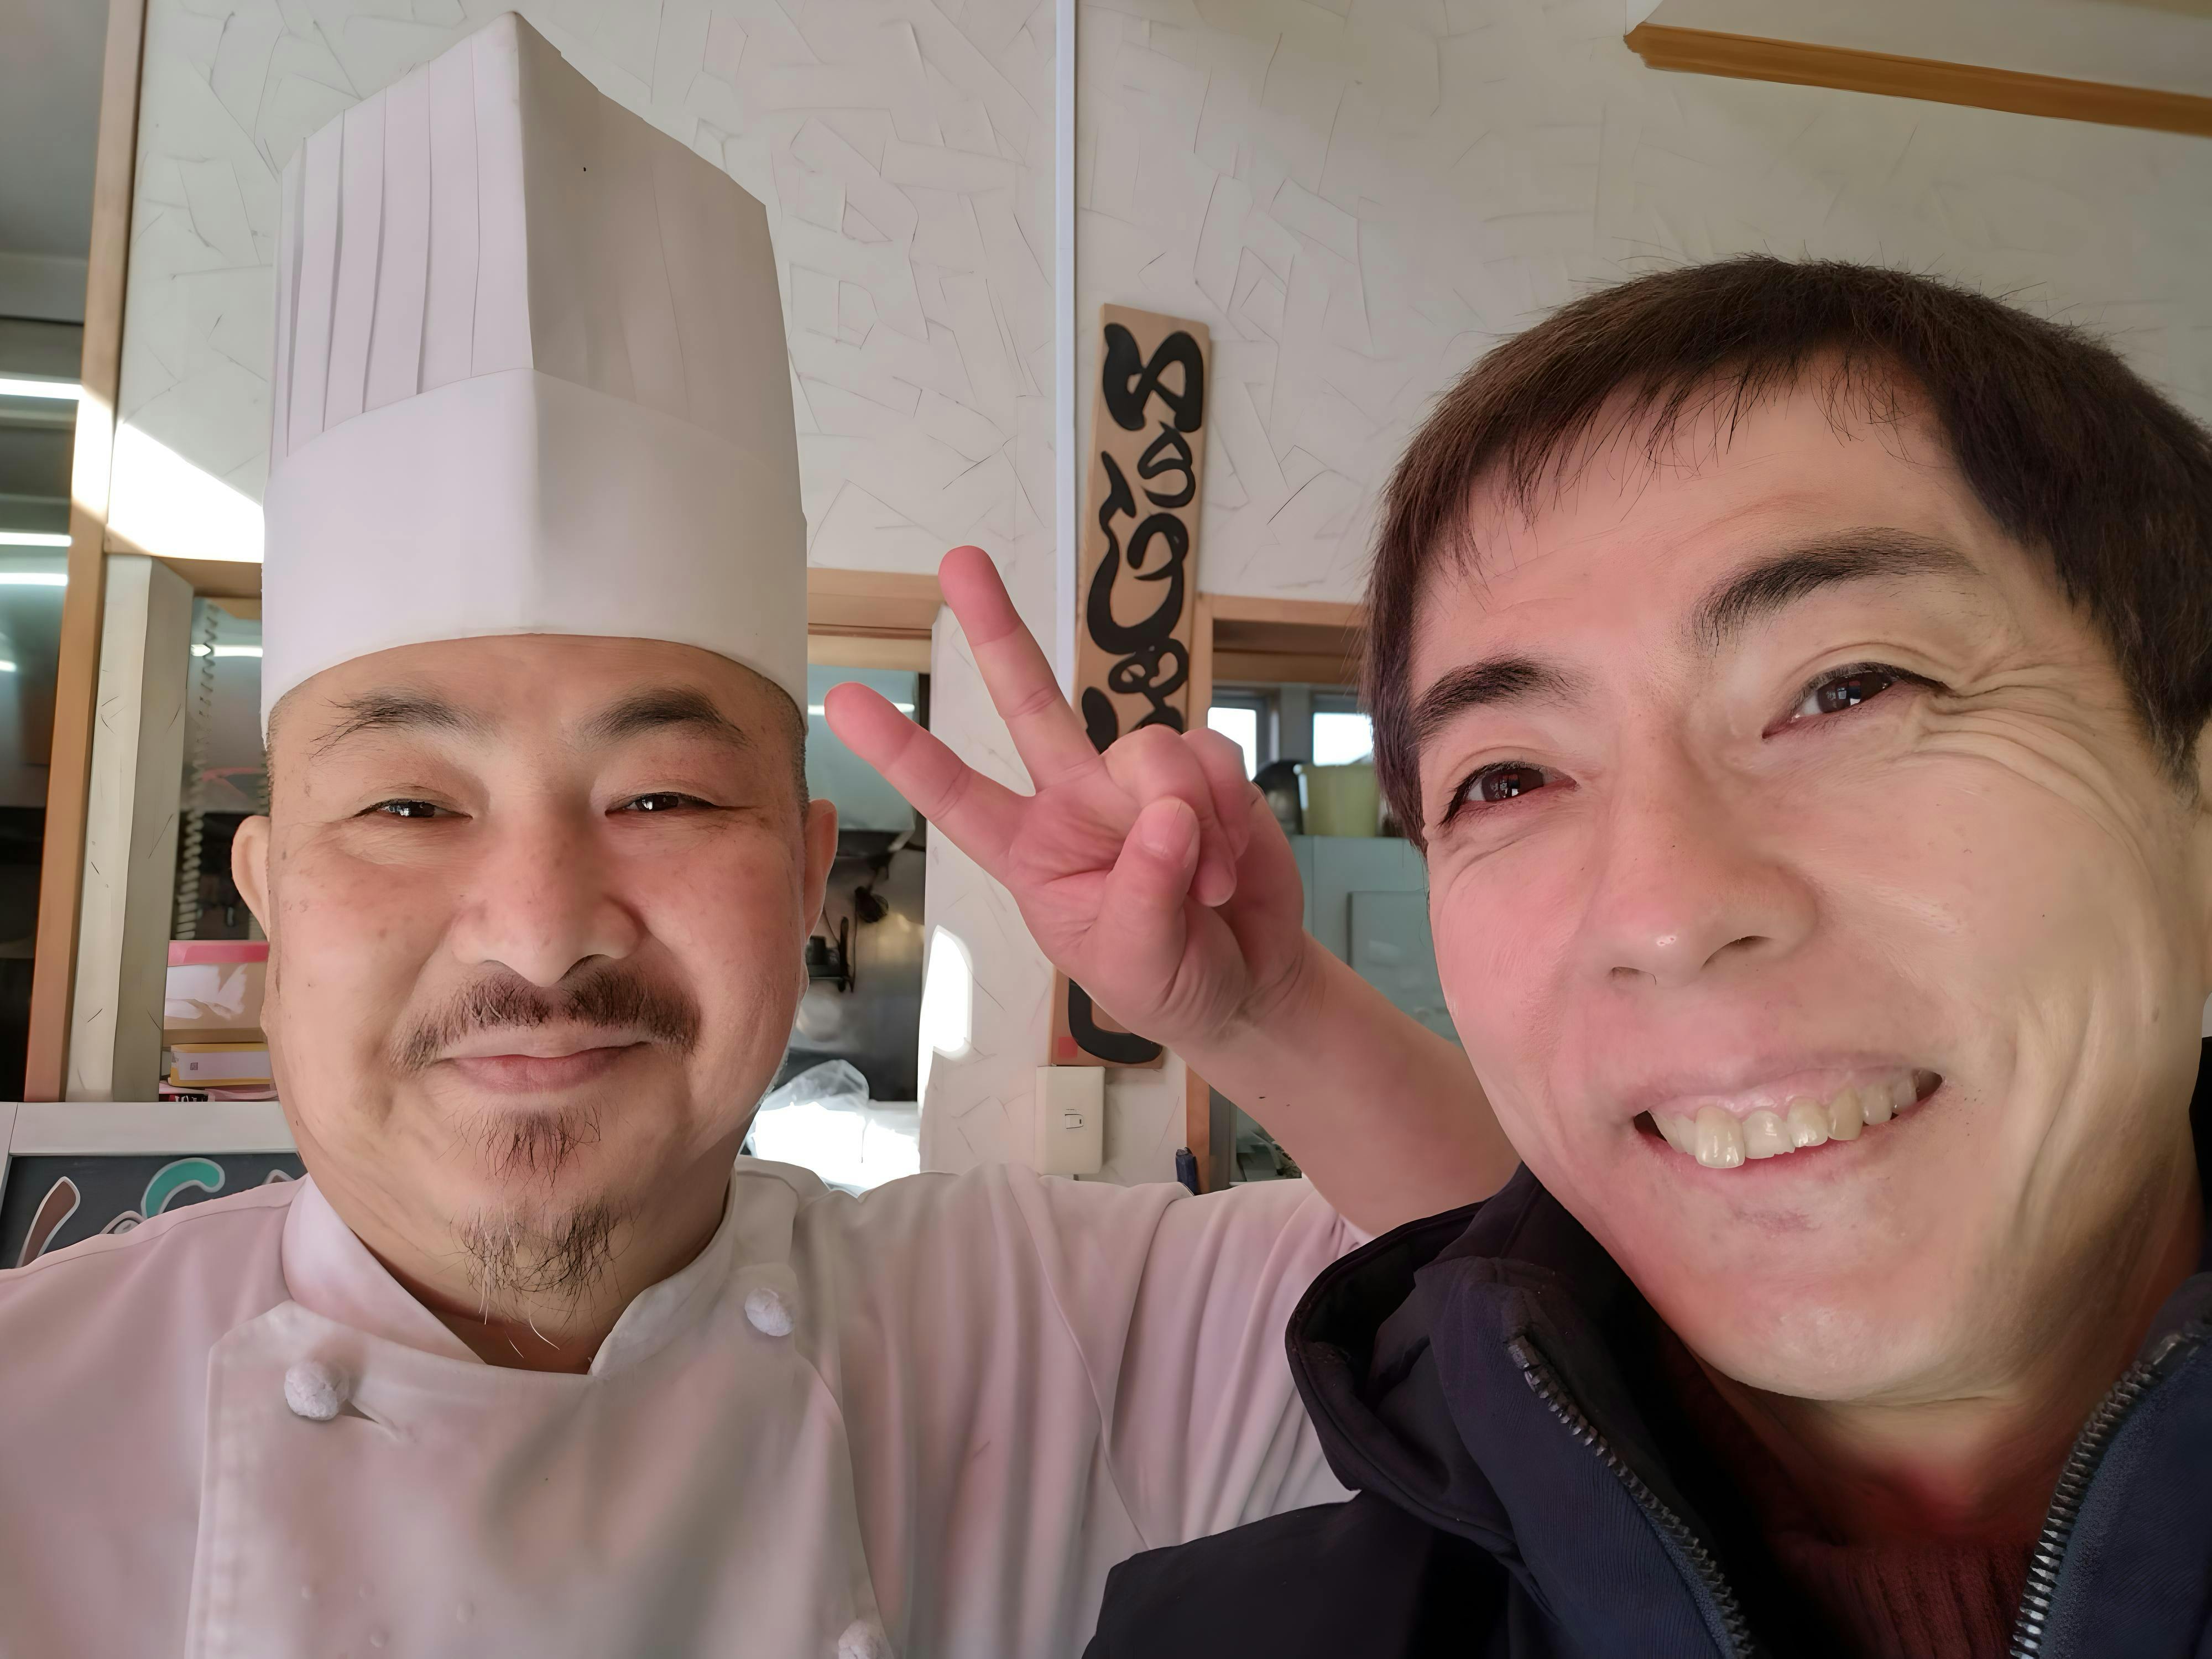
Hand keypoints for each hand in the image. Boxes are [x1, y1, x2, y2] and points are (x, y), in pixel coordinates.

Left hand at [825, 546, 1312, 1053]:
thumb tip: (1167, 812)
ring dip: (1189, 819)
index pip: (955, 796)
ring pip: (1149, 747)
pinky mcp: (1202, 771)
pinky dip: (1227, 811)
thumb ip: (1145, 894)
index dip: (904, 751)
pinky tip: (1228, 863)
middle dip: (997, 630)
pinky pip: (1210, 754)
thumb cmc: (1168, 982)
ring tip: (1204, 888)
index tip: (846, 700)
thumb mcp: (1138, 966)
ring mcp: (1136, 780)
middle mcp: (1071, 800)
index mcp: (1028, 851)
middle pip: (1029, 702)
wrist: (1246, 982)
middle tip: (958, 561)